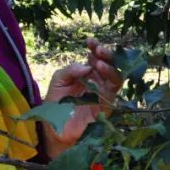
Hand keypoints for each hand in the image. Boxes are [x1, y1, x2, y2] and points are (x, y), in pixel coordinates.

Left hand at [41, 37, 121, 157]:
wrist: (55, 128)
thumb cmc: (55, 104)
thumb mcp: (58, 82)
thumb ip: (69, 71)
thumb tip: (86, 65)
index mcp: (85, 73)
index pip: (94, 57)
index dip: (94, 47)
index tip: (89, 40)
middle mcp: (97, 81)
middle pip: (108, 63)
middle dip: (105, 53)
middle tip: (98, 48)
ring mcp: (103, 92)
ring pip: (115, 75)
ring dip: (110, 65)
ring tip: (99, 60)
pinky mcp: (107, 104)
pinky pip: (114, 89)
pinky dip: (111, 78)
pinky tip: (101, 70)